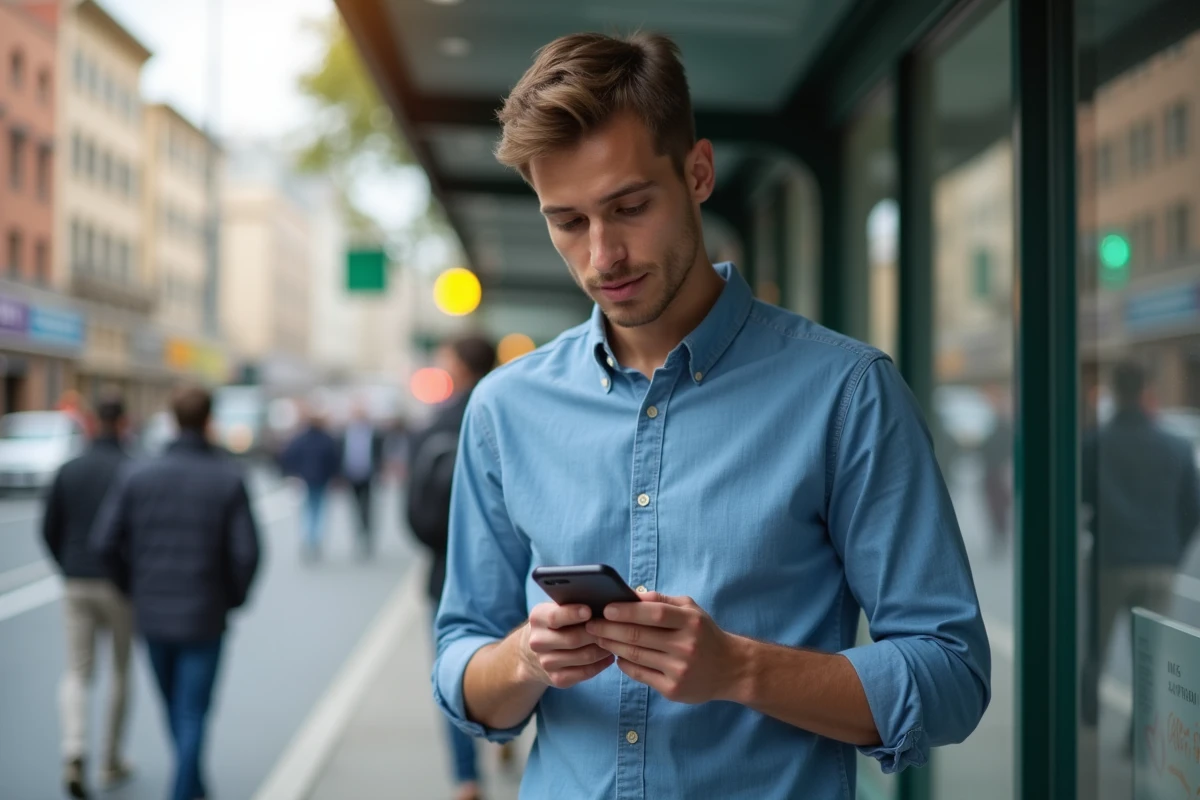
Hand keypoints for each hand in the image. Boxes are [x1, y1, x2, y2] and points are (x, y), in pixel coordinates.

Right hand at [518, 602, 614, 689]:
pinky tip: (608, 656)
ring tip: (614, 641)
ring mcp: (546, 662)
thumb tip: (601, 601)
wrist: (533, 653)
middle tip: (614, 627)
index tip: (589, 610)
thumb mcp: (556, 609)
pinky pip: (585, 672)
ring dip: (603, 649)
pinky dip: (601, 664)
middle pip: (574, 638)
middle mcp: (538, 642)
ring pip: (584, 657)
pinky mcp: (557, 679)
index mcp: (537, 619)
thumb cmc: (556, 624)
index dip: (573, 613)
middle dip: (597, 633)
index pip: (554, 616)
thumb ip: (572, 604)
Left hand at [586, 592, 741, 703]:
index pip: (654, 614)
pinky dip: (624, 664)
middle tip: (590, 624)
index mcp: (690, 621)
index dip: (627, 611)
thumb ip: (662, 600)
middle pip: (639, 636)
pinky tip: (616, 656)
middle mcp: (686, 645)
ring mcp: (679, 669)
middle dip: (609, 629)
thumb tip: (631, 595)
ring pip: (636, 655)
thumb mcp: (691, 610)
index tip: (605, 608)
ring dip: (612, 646)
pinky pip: (641, 674)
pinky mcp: (673, 689)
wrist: (731, 669)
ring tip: (598, 638)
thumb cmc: (705, 634)